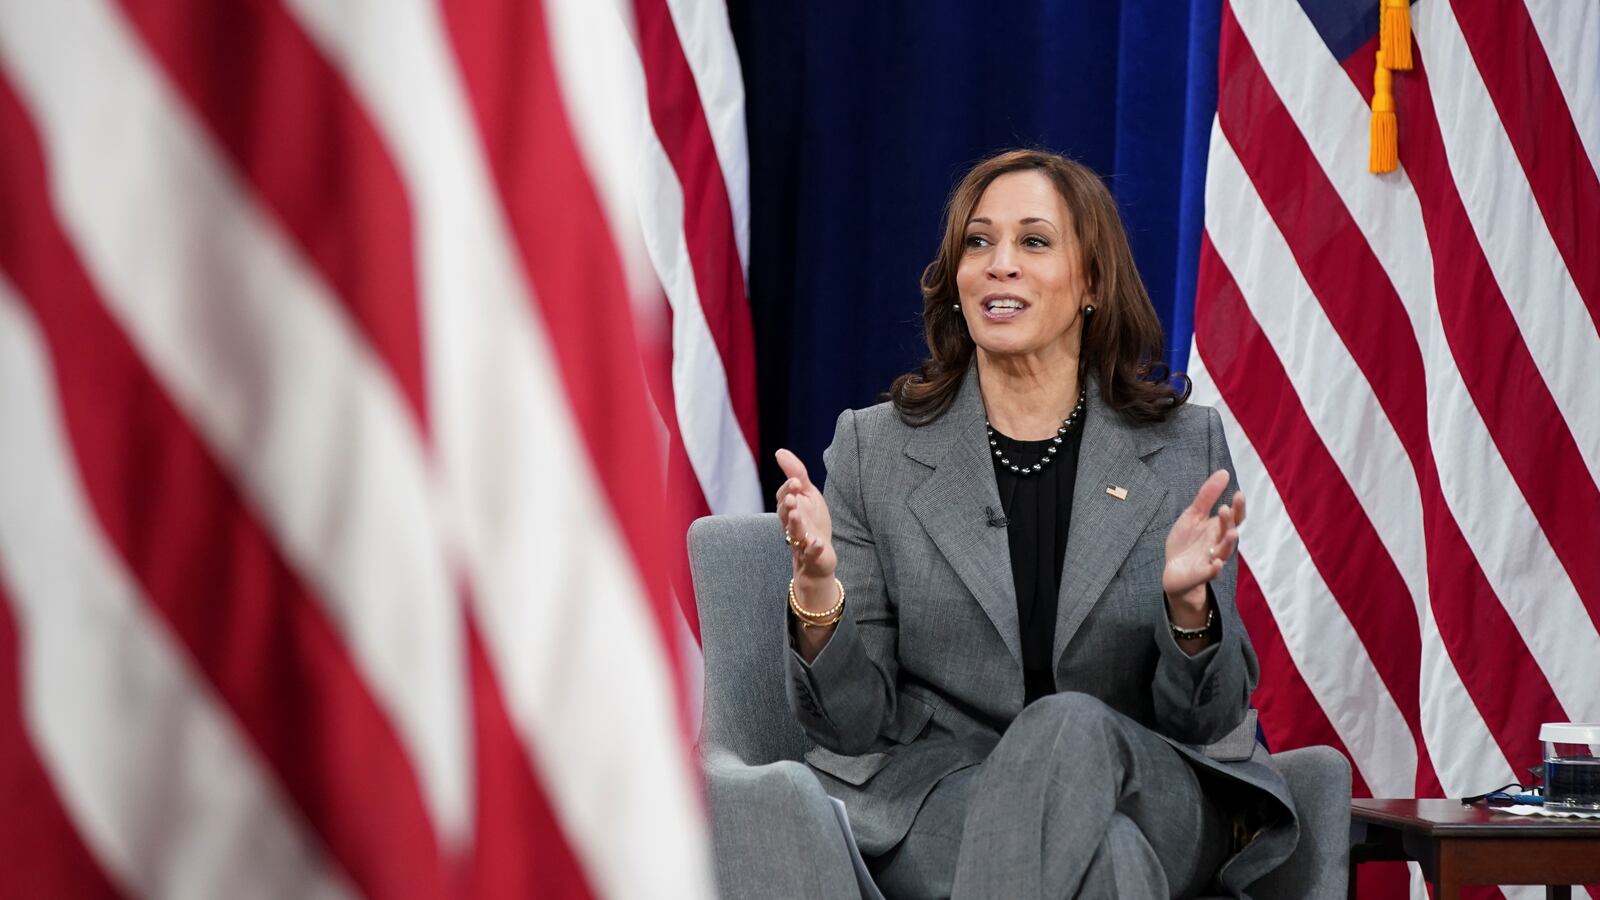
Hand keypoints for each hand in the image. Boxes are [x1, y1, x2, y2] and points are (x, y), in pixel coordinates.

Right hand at [774, 449, 836, 583]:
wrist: (819, 557)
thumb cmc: (812, 523)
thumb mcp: (808, 495)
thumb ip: (796, 474)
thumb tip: (779, 451)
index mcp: (790, 510)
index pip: (784, 498)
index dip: (788, 490)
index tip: (795, 481)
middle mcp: (792, 526)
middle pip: (785, 516)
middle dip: (787, 507)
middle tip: (791, 498)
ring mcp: (802, 542)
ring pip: (794, 533)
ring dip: (795, 524)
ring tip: (797, 515)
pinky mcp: (813, 556)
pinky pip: (811, 554)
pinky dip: (812, 549)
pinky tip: (816, 543)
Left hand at [1162, 469, 1244, 610]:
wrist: (1175, 570)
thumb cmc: (1188, 541)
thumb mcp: (1193, 515)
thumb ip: (1207, 496)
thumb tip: (1224, 472)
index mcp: (1218, 529)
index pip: (1234, 517)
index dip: (1238, 507)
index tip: (1239, 494)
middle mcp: (1218, 544)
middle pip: (1229, 532)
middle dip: (1229, 521)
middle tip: (1226, 509)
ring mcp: (1211, 559)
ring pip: (1223, 552)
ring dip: (1228, 543)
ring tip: (1231, 533)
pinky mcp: (1200, 574)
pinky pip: (1210, 572)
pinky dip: (1214, 568)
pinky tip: (1216, 563)